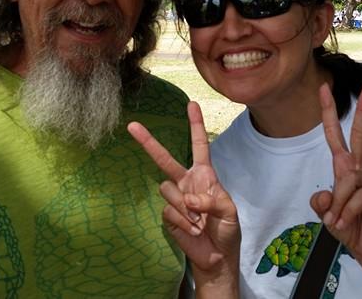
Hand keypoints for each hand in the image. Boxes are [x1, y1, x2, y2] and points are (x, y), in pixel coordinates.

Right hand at [127, 102, 239, 277]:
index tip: (191, 104)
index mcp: (204, 176)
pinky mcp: (167, 214)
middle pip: (164, 159)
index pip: (199, 146)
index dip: (195, 125)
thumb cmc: (227, 230)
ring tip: (200, 221)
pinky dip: (183, 221)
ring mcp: (175, 198)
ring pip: (168, 189)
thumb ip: (211, 200)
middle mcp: (186, 182)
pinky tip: (193, 230)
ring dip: (186, 208)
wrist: (216, 257)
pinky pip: (169, 210)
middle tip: (132, 126)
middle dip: (149, 142)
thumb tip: (188, 197)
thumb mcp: (229, 212)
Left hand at [310, 83, 361, 266]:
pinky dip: (348, 211)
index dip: (330, 113)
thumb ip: (322, 203)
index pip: (337, 137)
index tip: (324, 88)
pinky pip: (361, 197)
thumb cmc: (351, 227)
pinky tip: (345, 224)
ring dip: (340, 203)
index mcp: (347, 168)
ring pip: (351, 179)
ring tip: (336, 221)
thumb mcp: (328, 214)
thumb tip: (323, 195)